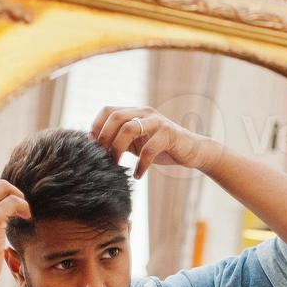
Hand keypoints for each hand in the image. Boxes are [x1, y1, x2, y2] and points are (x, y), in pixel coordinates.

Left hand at [91, 106, 218, 178]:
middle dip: (105, 138)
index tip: (94, 146)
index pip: (109, 110)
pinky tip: (138, 175)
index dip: (97, 126)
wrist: (192, 151)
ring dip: (118, 148)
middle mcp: (145, 113)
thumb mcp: (137, 143)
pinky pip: (149, 149)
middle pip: (116, 117)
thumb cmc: (162, 148)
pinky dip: (140, 165)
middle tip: (103, 157)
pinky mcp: (169, 135)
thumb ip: (121, 140)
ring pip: (129, 128)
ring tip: (117, 165)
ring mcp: (158, 122)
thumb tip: (96, 148)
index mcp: (135, 112)